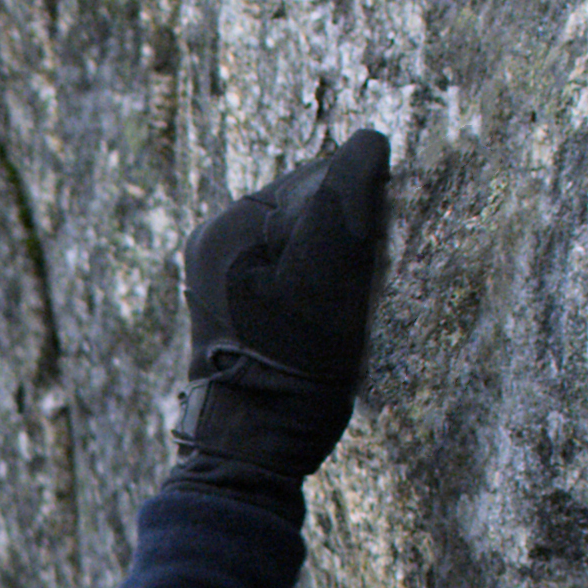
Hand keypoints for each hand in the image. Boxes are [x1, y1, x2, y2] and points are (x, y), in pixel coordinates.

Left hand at [172, 128, 392, 485]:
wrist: (254, 448)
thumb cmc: (296, 367)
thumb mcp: (335, 277)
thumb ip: (347, 201)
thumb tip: (372, 139)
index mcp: (228, 228)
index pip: (318, 182)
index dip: (361, 212)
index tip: (374, 255)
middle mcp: (213, 242)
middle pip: (307, 209)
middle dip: (344, 237)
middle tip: (360, 288)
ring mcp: (217, 275)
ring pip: (303, 242)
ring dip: (336, 264)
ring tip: (340, 313)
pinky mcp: (231, 305)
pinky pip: (288, 273)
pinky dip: (317, 289)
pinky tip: (324, 325)